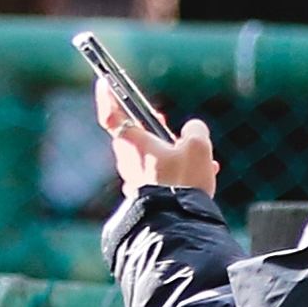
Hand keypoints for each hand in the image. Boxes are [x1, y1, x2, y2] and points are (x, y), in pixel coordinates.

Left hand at [97, 82, 217, 198]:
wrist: (180, 224)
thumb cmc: (184, 182)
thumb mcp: (199, 147)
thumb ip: (196, 130)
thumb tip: (192, 131)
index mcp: (133, 143)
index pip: (111, 114)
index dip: (107, 97)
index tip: (104, 82)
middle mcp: (128, 160)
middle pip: (134, 133)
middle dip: (152, 126)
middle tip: (164, 121)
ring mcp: (134, 178)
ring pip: (151, 154)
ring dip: (172, 150)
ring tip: (199, 156)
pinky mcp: (145, 193)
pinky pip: (160, 173)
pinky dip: (177, 169)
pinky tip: (202, 172)